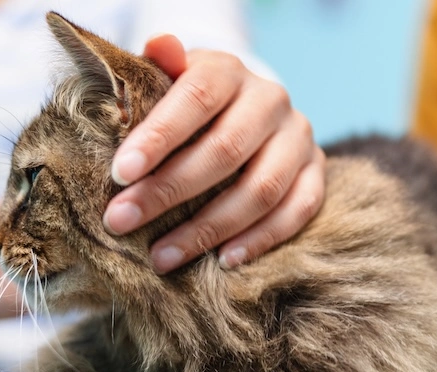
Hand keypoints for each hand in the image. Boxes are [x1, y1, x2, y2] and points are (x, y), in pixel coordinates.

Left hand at [102, 34, 325, 273]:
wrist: (246, 113)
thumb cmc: (191, 105)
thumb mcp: (170, 81)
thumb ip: (160, 68)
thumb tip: (159, 45)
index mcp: (230, 72)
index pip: (197, 97)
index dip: (159, 136)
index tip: (119, 174)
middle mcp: (271, 100)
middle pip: (224, 151)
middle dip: (167, 191)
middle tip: (121, 221)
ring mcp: (299, 138)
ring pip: (260, 189)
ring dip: (208, 229)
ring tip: (161, 257)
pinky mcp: (317, 171)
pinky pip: (297, 211)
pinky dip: (262, 239)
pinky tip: (225, 260)